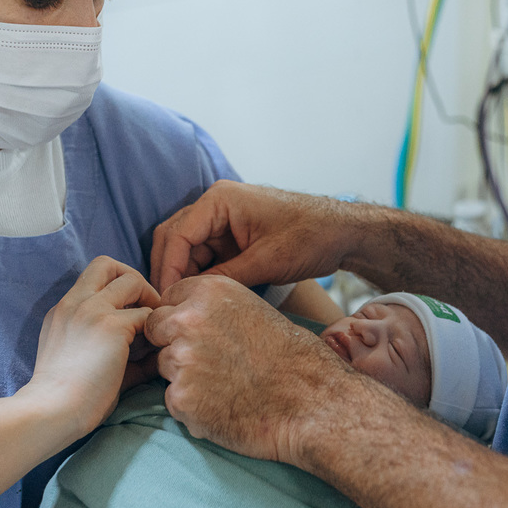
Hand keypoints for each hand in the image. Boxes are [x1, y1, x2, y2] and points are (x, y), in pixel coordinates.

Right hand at [21, 256, 160, 437]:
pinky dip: (155, 331)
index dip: (117, 286)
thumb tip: (152, 350)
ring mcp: (92, 310)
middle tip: (145, 312)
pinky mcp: (112, 326)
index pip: (93, 275)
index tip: (129, 313)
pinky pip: (147, 315)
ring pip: (133, 280)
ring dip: (149, 302)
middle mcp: (75, 302)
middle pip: (109, 263)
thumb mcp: (79, 358)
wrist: (51, 412)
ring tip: (150, 333)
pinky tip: (151, 355)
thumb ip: (109, 344)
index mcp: (63, 309)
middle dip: (134, 281)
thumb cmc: (64, 398)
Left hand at [145, 274, 352, 464]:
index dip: (180, 319)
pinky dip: (193, 407)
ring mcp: (181, 360)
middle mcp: (187, 320)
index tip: (200, 334)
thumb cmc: (289, 356)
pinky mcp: (181, 398)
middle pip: (155, 331)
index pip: (166, 300)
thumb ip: (209, 307)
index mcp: (208, 291)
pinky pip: (173, 400)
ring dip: (185, 377)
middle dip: (173, 344)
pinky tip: (224, 406)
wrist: (311, 400)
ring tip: (225, 385)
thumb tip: (178, 316)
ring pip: (164, 366)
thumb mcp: (251, 309)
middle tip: (210, 362)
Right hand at [150, 181, 364, 293]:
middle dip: (169, 271)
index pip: (177, 235)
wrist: (342, 232)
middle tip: (166, 306)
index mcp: (219, 200)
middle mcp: (216, 204)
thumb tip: (192, 298)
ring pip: (187, 248)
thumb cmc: (310, 237)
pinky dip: (200, 273)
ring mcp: (223, 218)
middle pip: (175, 238)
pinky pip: (206, 253)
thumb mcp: (266, 262)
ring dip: (184, 274)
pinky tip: (200, 297)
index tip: (165, 301)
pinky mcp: (233, 233)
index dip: (167, 270)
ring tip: (182, 306)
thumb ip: (225, 278)